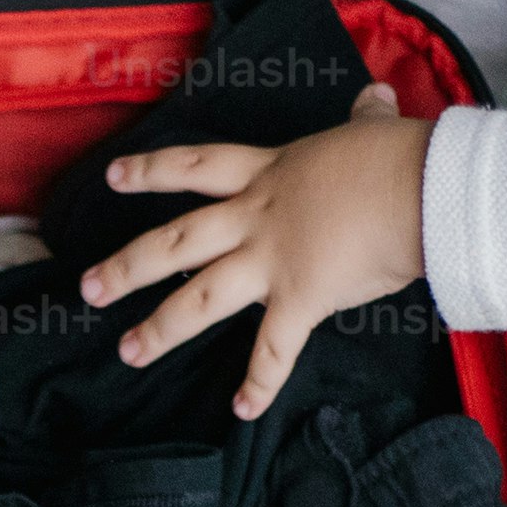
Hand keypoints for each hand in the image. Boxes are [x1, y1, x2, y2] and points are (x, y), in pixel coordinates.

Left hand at [80, 82, 432, 419]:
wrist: (417, 185)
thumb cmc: (398, 155)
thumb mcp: (371, 130)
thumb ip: (367, 118)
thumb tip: (379, 97)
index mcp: (270, 173)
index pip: (197, 166)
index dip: (152, 171)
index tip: (114, 177)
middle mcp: (256, 217)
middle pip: (176, 241)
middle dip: (128, 266)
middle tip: (88, 289)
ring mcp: (272, 260)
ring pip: (200, 297)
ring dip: (162, 328)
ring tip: (129, 352)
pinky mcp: (301, 298)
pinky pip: (274, 348)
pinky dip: (260, 382)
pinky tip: (242, 409)